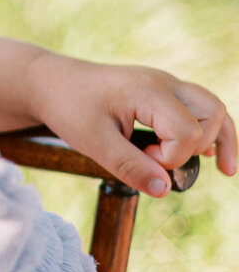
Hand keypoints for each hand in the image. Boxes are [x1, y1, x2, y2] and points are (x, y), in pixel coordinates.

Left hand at [28, 53, 236, 196]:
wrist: (50, 82)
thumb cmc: (68, 107)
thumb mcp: (93, 142)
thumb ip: (129, 166)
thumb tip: (165, 189)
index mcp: (148, 91)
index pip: (185, 131)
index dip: (170, 157)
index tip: (141, 159)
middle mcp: (164, 82)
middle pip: (211, 113)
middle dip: (196, 146)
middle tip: (158, 159)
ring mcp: (165, 84)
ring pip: (212, 107)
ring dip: (217, 137)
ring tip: (221, 169)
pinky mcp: (161, 92)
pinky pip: (199, 106)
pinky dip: (210, 130)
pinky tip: (211, 156)